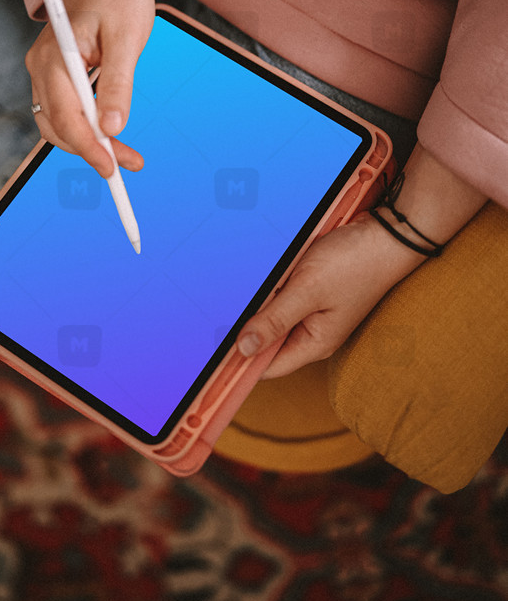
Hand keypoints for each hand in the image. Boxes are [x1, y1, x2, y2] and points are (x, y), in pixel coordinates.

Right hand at [25, 0, 153, 176]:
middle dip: (89, 150)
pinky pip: (66, 110)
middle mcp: (41, 66)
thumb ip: (118, 84)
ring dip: (89, 143)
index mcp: (55, 55)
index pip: (64, 114)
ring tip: (125, 156)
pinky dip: (87, 128)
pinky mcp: (57, 75)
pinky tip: (112, 135)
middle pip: (56, 125)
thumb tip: (113, 127)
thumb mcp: (126, 39)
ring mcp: (46, 71)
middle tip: (125, 165)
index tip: (111, 167)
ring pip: (59, 123)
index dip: (87, 146)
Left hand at [236, 211, 422, 377]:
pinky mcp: (316, 293)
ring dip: (262, 302)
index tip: (213, 349)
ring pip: (274, 316)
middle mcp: (314, 333)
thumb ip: (274, 320)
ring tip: (252, 284)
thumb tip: (242, 348)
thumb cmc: (356, 263)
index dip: (239, 360)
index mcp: (314, 343)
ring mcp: (316, 313)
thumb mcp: (307, 291)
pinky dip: (274, 287)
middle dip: (248, 325)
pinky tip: (270, 273)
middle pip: (268, 341)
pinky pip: (285, 297)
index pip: (266, 366)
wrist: (388, 234)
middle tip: (224, 308)